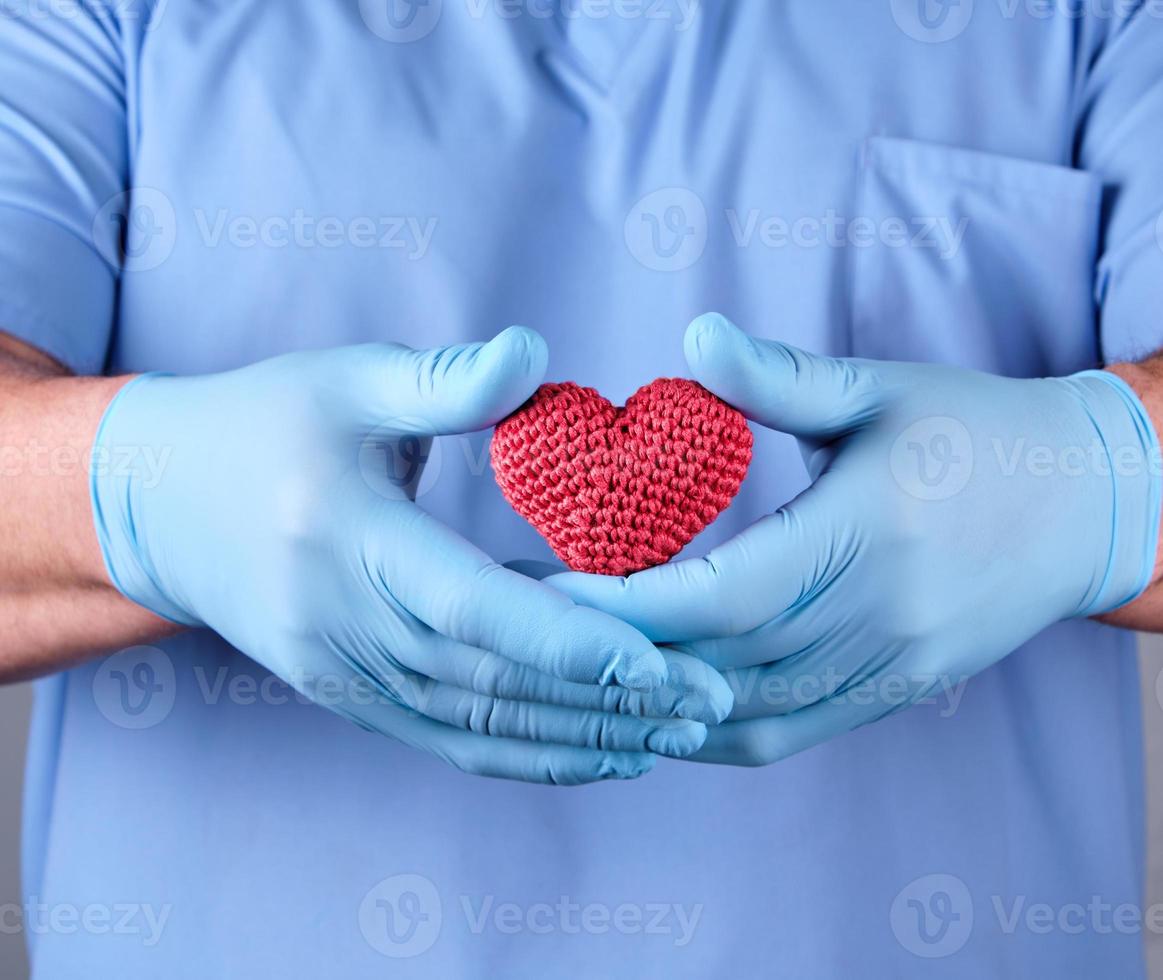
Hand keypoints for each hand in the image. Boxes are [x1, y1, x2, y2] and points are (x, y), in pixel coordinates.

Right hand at [91, 328, 731, 783]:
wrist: (163, 506)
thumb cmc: (263, 425)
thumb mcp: (344, 381)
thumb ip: (443, 380)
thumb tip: (537, 354)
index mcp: (347, 542)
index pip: (470, 608)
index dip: (565, 639)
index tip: (659, 660)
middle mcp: (343, 628)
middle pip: (490, 684)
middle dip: (604, 702)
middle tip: (708, 702)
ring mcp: (343, 675)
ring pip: (476, 727)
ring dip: (581, 738)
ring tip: (675, 736)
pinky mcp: (350, 695)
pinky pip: (448, 740)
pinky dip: (527, 753)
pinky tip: (598, 751)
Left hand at [550, 314, 1159, 765]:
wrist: (1087, 504)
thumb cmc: (975, 431)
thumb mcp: (881, 389)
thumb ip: (780, 378)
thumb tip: (693, 338)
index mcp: (867, 531)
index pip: (723, 591)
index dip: (627, 602)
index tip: (549, 591)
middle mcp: (878, 616)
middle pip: (721, 661)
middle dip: (618, 653)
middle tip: (535, 630)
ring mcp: (890, 668)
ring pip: (747, 715)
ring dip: (657, 703)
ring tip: (580, 673)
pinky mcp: (897, 693)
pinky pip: (788, 736)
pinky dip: (714, 733)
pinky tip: (659, 710)